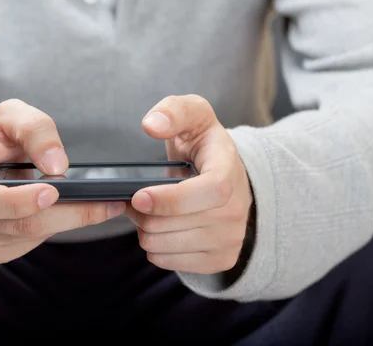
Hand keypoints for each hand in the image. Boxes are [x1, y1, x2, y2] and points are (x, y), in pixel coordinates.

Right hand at [0, 99, 124, 264]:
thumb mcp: (11, 115)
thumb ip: (35, 129)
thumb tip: (56, 164)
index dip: (15, 201)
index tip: (53, 191)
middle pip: (13, 224)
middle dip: (64, 214)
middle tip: (105, 203)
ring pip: (26, 237)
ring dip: (65, 221)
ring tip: (96, 203)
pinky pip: (26, 245)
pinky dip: (52, 228)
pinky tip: (63, 210)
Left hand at [127, 95, 253, 274]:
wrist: (226, 175)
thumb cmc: (204, 144)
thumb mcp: (193, 114)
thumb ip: (173, 111)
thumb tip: (152, 124)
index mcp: (229, 171)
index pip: (210, 192)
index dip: (171, 199)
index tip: (140, 197)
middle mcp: (237, 209)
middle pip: (176, 224)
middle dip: (143, 213)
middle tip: (135, 199)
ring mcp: (231, 237)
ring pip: (166, 245)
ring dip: (145, 230)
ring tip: (148, 211)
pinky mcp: (222, 259)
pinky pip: (170, 262)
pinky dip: (155, 247)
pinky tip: (162, 227)